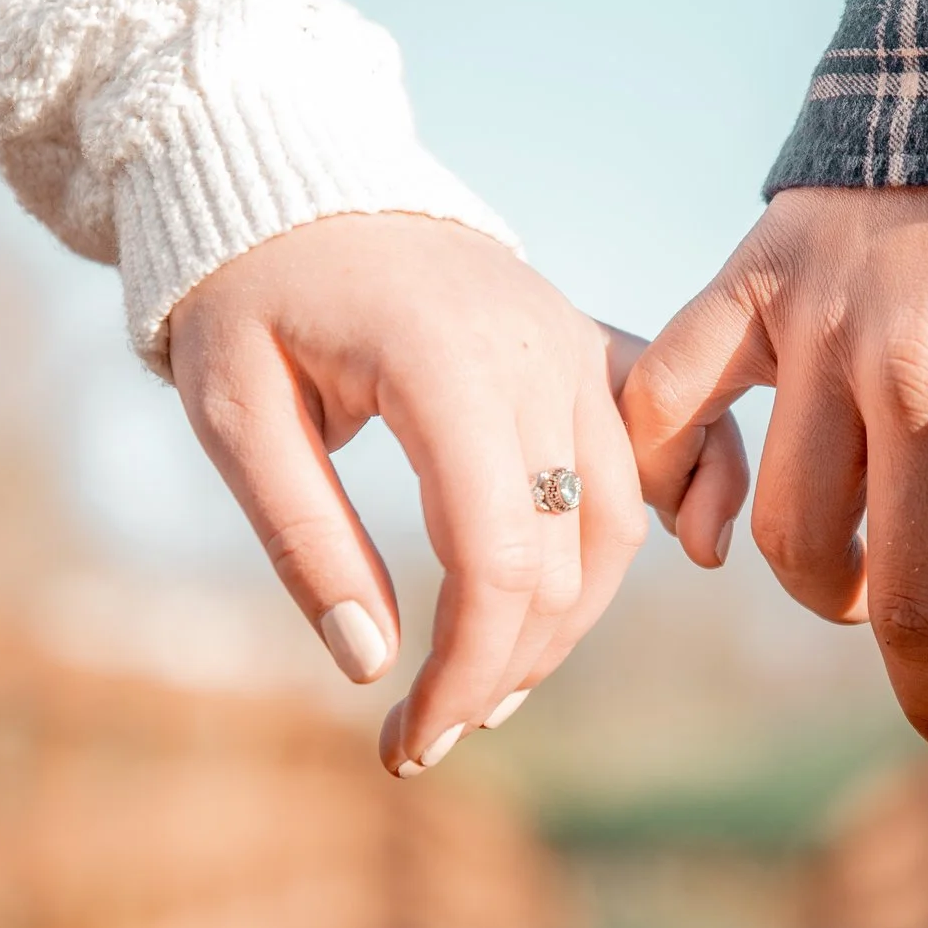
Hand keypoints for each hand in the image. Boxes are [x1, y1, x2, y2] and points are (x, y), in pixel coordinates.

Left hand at [167, 214, 741, 775]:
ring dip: (566, 622)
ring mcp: (576, 346)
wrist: (300, 186)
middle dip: (503, 667)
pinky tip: (695, 552)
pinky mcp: (591, 346)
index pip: (494, 557)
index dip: (464, 670)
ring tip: (486, 686)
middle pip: (565, 558)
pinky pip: (671, 433)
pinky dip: (693, 495)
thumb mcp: (232, 413)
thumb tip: (370, 665)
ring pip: (616, 521)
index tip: (408, 742)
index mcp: (443, 363)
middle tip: (424, 735)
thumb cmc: (251, 298)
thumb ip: (303, 536)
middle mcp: (537, 353)